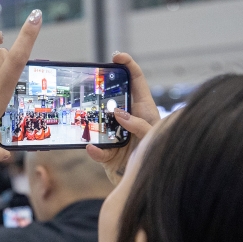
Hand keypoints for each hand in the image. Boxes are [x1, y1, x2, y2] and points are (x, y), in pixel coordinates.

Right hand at [86, 52, 160, 185]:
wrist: (145, 184)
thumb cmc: (156, 156)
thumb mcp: (154, 137)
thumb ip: (140, 125)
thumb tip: (119, 115)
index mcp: (143, 109)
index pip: (136, 81)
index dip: (127, 65)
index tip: (116, 56)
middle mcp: (127, 118)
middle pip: (111, 97)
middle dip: (100, 89)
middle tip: (90, 83)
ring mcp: (114, 134)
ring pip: (98, 121)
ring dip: (92, 120)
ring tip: (86, 116)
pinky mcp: (105, 153)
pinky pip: (96, 148)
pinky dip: (95, 149)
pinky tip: (93, 148)